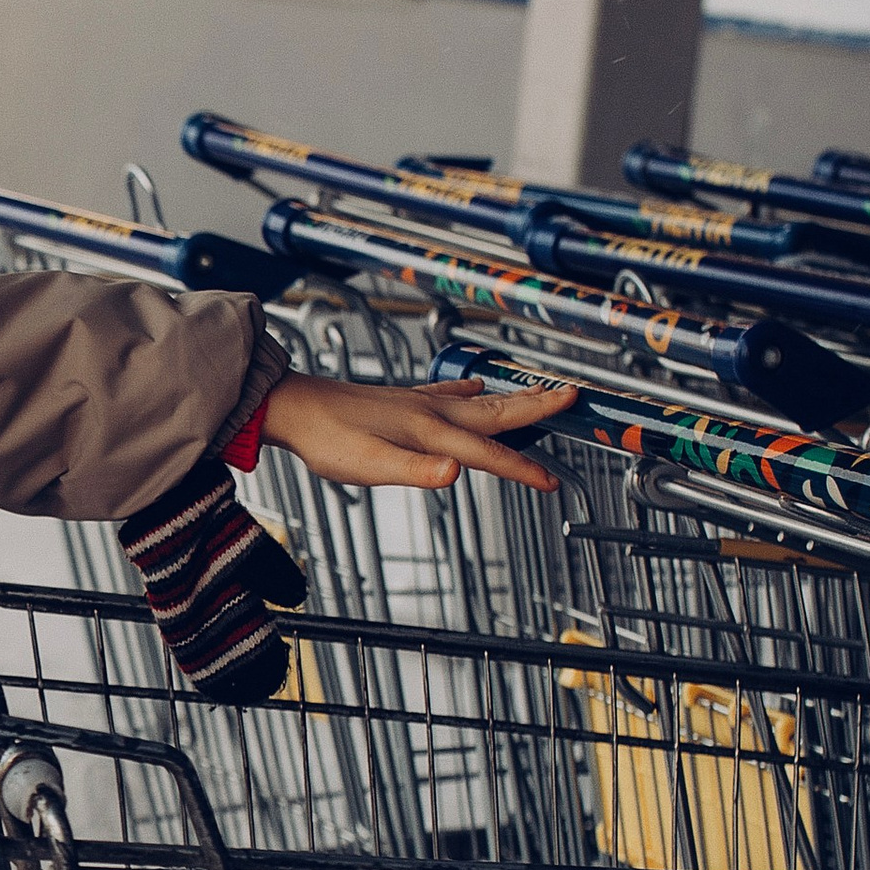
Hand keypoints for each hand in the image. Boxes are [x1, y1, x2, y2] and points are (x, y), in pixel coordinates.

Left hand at [261, 372, 574, 493]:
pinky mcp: (404, 401)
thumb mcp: (368, 466)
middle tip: (574, 398)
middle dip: (537, 408)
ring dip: (514, 398)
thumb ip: (414, 472)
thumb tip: (455, 474)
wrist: (294, 408)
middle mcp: (431, 411)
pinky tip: (475, 386)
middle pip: (496, 412)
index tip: (552, 482)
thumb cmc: (326, 439)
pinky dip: (472, 391)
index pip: (488, 454)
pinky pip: (451, 394)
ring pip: (480, 401)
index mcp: (429, 431)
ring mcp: (419, 403)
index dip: (522, 470)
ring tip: (543, 392)